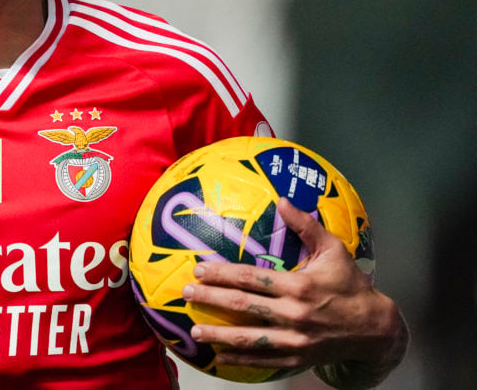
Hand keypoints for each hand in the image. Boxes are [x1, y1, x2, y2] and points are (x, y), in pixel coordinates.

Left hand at [182, 198, 406, 380]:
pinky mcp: (297, 359)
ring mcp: (295, 340)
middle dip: (210, 300)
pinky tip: (221, 356)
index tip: (199, 270)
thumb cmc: (350, 284)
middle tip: (186, 294)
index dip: (222, 274)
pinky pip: (264, 361)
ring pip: (249, 338)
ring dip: (219, 335)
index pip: (251, 278)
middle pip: (242, 306)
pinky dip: (241, 359)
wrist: (375, 329)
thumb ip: (306, 225)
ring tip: (194, 332)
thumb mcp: (334, 250)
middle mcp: (293, 314)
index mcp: (298, 286)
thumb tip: (282, 200)